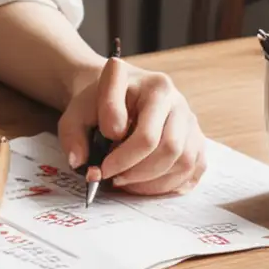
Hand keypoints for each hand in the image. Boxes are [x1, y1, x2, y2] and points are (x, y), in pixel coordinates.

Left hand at [56, 55, 206, 195]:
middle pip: (167, 147)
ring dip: (152, 182)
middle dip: (137, 172)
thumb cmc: (97, 104)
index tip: (100, 163)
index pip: (142, 129)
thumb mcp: (76, 112)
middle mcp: (174, 98)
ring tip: (125, 182)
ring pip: (182, 161)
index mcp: (148, 84)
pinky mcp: (197, 139)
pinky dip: (169, 184)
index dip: (120, 155)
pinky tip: (145, 184)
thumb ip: (72, 135)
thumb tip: (81, 163)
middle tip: (112, 179)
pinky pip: (193, 169)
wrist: (116, 93)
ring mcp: (189, 119)